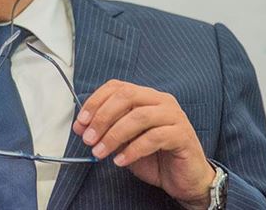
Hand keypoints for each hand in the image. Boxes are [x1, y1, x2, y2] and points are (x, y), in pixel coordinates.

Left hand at [72, 80, 213, 207]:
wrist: (184, 179)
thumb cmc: (155, 157)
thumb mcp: (125, 141)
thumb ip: (107, 130)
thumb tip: (82, 126)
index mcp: (146, 96)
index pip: (117, 87)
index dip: (95, 102)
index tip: (81, 122)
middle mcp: (161, 101)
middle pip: (127, 97)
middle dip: (102, 117)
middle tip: (88, 138)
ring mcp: (174, 116)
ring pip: (139, 116)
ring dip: (114, 135)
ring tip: (100, 152)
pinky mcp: (182, 135)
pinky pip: (154, 137)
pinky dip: (133, 150)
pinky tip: (121, 161)